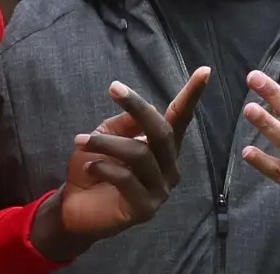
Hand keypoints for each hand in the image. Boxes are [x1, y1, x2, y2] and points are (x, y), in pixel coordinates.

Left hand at [30, 67, 210, 261]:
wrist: (74, 209)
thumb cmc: (92, 169)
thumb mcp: (105, 136)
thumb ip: (124, 124)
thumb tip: (145, 107)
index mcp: (163, 149)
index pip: (180, 119)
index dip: (192, 95)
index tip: (205, 70)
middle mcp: (168, 168)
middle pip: (161, 131)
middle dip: (138, 107)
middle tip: (114, 88)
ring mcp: (160, 190)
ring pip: (139, 153)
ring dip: (106, 143)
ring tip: (81, 140)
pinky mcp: (145, 208)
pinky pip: (126, 178)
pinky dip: (104, 166)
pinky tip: (90, 167)